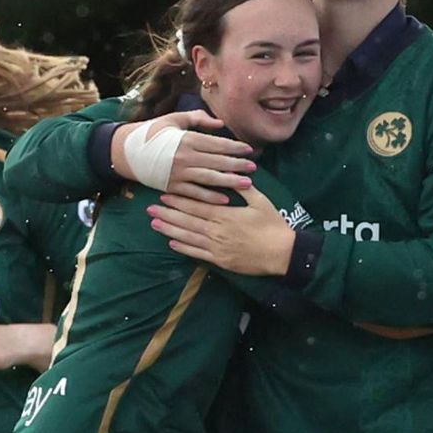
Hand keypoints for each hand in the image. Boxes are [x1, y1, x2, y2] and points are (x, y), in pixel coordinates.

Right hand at [110, 111, 253, 203]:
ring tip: (246, 184)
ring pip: (209, 179)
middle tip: (254, 168)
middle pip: (217, 162)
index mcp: (187, 139)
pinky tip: (225, 199)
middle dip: (237, 165)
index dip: (234, 147)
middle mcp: (184, 157)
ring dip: (229, 182)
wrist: (127, 151)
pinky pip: (194, 193)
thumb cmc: (153, 132)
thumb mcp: (174, 119)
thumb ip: (198, 119)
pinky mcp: (172, 186)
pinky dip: (210, 197)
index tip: (249, 150)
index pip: (217, 144)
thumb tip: (220, 123)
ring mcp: (178, 174)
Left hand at [149, 186, 295, 275]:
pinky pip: (197, 254)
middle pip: (187, 220)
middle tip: (150, 207)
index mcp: (225, 214)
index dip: (179, 200)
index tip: (165, 194)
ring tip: (154, 223)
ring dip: (169, 229)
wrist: (282, 253)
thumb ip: (243, 188)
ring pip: (187, 237)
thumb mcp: (260, 202)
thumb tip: (232, 172)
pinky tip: (171, 243)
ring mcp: (216, 247)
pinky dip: (183, 248)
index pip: (196, 206)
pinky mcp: (220, 260)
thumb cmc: (273, 225)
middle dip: (168, 213)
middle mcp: (216, 230)